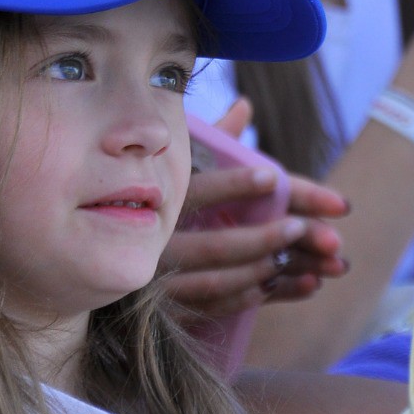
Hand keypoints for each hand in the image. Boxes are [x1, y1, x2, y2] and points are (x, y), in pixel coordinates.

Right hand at [161, 100, 347, 317]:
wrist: (101, 254)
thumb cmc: (153, 197)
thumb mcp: (175, 166)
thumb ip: (212, 139)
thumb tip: (245, 106)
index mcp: (160, 203)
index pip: (201, 191)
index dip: (236, 184)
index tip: (274, 176)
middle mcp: (158, 243)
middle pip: (217, 245)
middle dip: (266, 238)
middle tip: (305, 228)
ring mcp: (160, 280)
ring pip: (217, 281)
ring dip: (266, 270)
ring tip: (312, 264)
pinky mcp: (167, 307)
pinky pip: (212, 307)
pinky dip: (250, 298)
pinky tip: (283, 284)